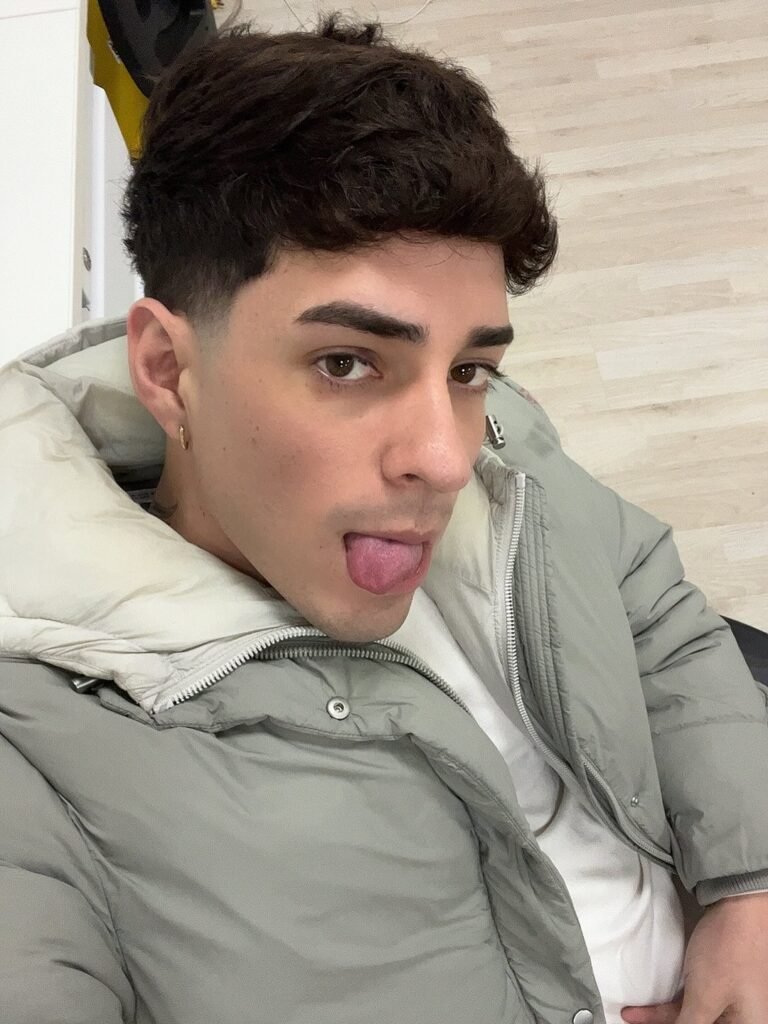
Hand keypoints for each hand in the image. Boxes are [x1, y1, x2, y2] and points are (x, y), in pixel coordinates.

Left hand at [620, 891, 767, 1023]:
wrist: (738, 905)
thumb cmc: (726, 954)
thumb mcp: (705, 999)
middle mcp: (743, 1018)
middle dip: (663, 1023)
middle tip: (633, 1018)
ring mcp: (732, 999)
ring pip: (693, 1015)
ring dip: (662, 1015)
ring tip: (633, 1014)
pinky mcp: (720, 981)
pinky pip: (695, 1000)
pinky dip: (672, 1003)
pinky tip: (650, 1006)